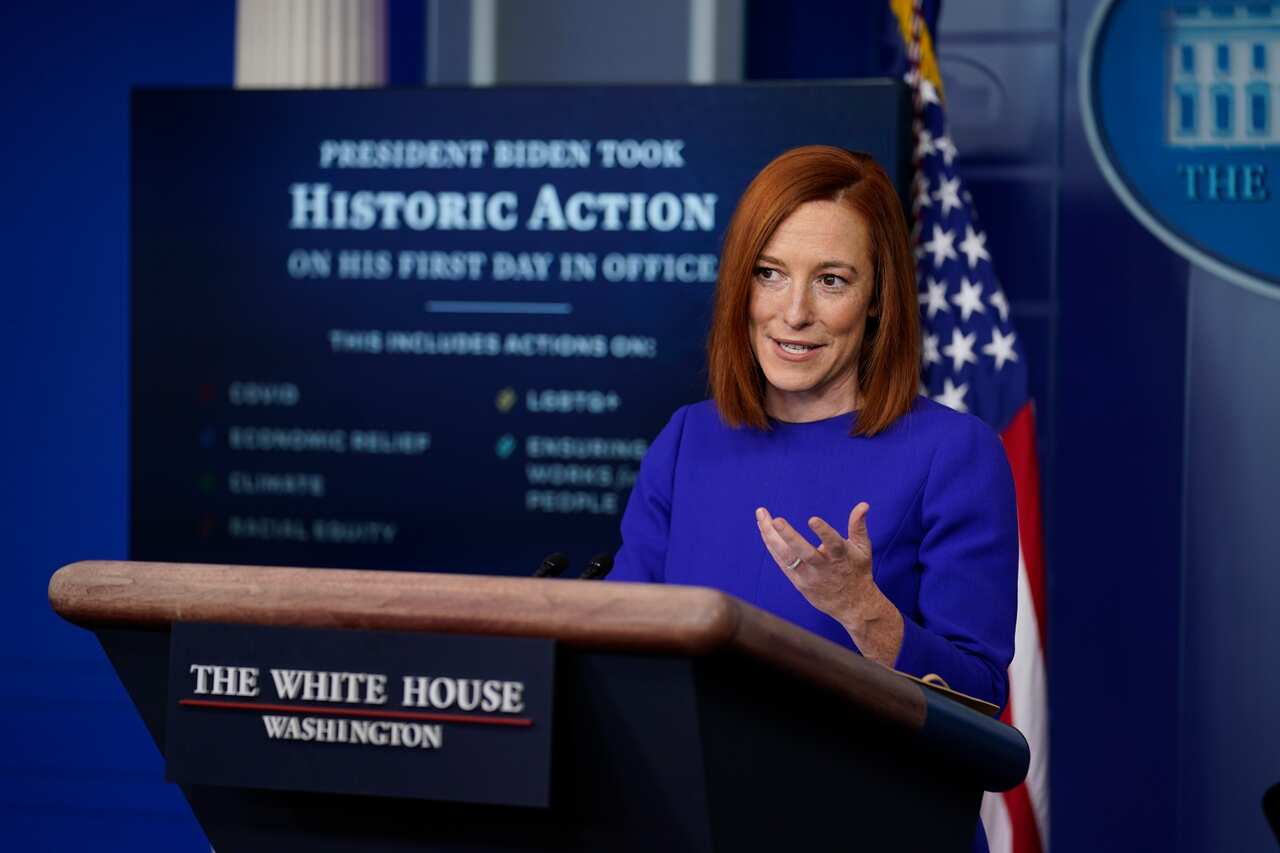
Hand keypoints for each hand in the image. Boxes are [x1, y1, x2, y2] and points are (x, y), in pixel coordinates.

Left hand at [754, 503, 902, 665]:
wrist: (853, 605)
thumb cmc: (857, 571)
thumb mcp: (863, 549)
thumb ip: (859, 526)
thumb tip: (863, 504)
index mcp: (841, 557)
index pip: (833, 543)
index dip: (824, 532)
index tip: (812, 519)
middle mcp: (823, 568)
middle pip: (804, 553)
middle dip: (789, 536)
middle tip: (775, 520)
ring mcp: (809, 577)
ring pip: (787, 557)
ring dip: (771, 537)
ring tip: (761, 516)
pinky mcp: (798, 583)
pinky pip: (782, 563)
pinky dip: (771, 546)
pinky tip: (764, 530)